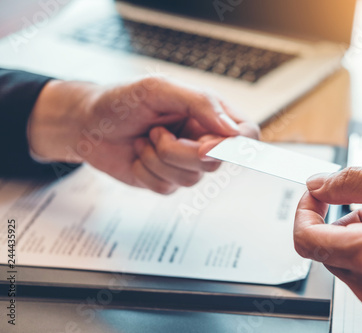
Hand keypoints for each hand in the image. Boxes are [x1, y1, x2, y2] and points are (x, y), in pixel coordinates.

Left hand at [28, 77, 258, 192]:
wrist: (86, 123)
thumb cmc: (121, 101)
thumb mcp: (160, 89)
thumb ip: (201, 104)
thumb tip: (233, 133)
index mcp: (209, 114)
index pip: (246, 134)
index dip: (233, 147)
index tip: (202, 146)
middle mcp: (202, 138)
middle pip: (216, 162)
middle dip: (179, 151)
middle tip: (155, 132)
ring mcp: (185, 162)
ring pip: (191, 178)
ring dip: (157, 159)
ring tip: (144, 139)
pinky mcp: (166, 179)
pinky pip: (166, 188)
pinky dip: (145, 172)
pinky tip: (137, 154)